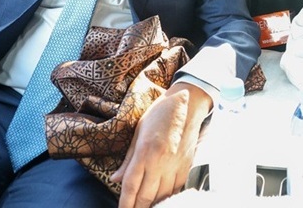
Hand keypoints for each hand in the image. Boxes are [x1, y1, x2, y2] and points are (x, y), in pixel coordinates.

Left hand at [112, 83, 210, 207]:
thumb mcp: (138, 133)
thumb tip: (115, 179)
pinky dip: (169, 197)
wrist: (187, 104)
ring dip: (153, 205)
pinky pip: (177, 188)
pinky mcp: (187, 165)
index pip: (131, 184)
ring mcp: (175, 164)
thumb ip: (127, 159)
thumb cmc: (159, 115)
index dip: (125, 202)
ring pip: (163, 194)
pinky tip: (163, 201)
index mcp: (144, 151)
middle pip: (146, 194)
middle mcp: (160, 161)